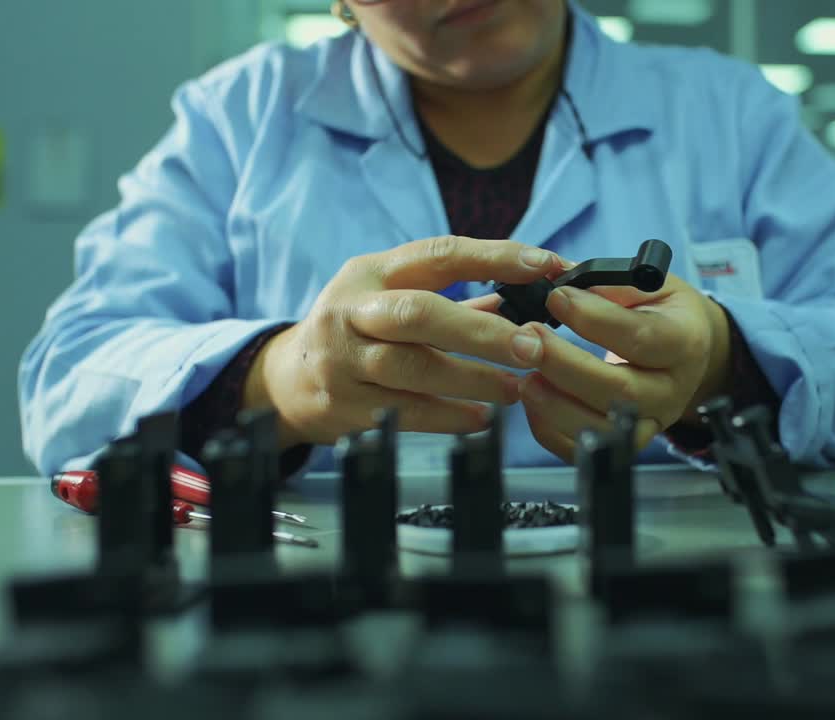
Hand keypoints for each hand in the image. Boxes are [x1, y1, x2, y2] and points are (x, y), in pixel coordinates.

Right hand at [244, 236, 563, 446]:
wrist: (288, 380)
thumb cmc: (357, 328)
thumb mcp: (393, 295)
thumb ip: (457, 295)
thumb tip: (531, 291)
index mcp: (372, 272)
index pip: (438, 254)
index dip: (494, 257)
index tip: (546, 264)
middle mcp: (352, 311)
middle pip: (420, 313)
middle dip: (482, 330)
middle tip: (532, 347)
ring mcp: (344, 360)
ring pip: (414, 368)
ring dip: (473, 379)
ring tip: (514, 388)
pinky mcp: (344, 406)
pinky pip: (406, 413)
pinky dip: (449, 417)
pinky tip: (480, 418)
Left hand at [517, 275, 732, 462]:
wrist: (687, 348)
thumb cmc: (662, 311)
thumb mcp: (646, 285)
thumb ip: (604, 281)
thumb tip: (551, 274)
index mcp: (684, 340)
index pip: (642, 337)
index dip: (594, 319)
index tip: (556, 297)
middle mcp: (671, 389)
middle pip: (619, 390)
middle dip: (564, 365)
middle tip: (525, 340)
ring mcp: (650, 421)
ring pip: (601, 427)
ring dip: (554, 404)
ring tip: (524, 376)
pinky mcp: (625, 441)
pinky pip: (582, 448)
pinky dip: (549, 430)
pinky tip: (532, 400)